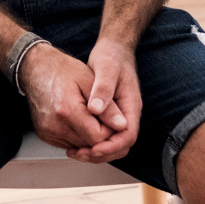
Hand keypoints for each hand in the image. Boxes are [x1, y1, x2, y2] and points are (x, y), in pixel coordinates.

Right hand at [20, 46, 113, 153]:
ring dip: (90, 136)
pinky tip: (78, 119)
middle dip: (102, 134)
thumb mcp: (90, 82)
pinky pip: (69, 143)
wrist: (35, 68)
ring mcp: (48, 132)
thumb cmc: (62, 70)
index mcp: (67, 111)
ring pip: (80, 147)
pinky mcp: (44, 135)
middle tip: (103, 116)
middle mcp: (55, 126)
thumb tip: (122, 126)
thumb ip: (108, 107)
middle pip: (90, 146)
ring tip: (90, 115)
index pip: (99, 138)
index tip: (112, 117)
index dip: (111, 130)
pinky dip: (78, 135)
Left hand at [75, 39, 139, 163]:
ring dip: (94, 151)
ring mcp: (118, 116)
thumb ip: (103, 88)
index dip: (111, 146)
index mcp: (131, 105)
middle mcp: (127, 114)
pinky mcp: (107, 115)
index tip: (93, 149)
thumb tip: (95, 109)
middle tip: (79, 154)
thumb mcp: (106, 68)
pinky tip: (75, 142)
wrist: (113, 49)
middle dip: (101, 153)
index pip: (127, 135)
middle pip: (120, 145)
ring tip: (74, 152)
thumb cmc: (111, 56)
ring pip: (111, 143)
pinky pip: (102, 135)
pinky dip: (90, 142)